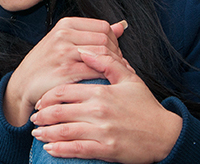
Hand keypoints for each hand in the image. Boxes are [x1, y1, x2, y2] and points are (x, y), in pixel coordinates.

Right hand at [3, 18, 127, 125]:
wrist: (23, 84)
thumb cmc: (45, 63)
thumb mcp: (64, 41)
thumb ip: (92, 33)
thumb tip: (120, 26)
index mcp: (65, 25)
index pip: (103, 27)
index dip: (114, 41)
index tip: (114, 54)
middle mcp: (63, 35)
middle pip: (105, 40)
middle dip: (116, 55)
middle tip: (117, 68)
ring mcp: (64, 53)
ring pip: (103, 55)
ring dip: (113, 67)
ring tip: (114, 76)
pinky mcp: (65, 72)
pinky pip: (95, 71)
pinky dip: (105, 78)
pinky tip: (106, 84)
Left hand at [30, 48, 182, 163]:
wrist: (165, 134)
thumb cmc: (146, 106)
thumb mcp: (129, 78)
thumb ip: (107, 62)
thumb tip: (86, 50)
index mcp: (101, 92)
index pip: (65, 91)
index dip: (48, 96)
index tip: (41, 100)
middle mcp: (99, 111)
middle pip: (60, 112)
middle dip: (43, 116)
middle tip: (34, 117)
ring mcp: (102, 131)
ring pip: (65, 132)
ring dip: (47, 133)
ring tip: (37, 133)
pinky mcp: (106, 149)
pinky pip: (77, 150)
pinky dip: (60, 150)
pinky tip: (50, 149)